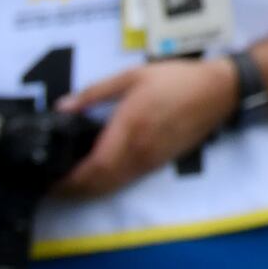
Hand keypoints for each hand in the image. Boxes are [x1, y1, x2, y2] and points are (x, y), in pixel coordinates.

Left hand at [54, 56, 241, 200]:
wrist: (218, 92)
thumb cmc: (176, 80)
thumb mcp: (132, 76)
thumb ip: (96, 92)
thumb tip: (63, 107)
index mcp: (129, 129)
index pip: (92, 167)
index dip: (68, 181)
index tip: (49, 182)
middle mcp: (138, 152)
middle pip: (98, 184)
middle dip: (72, 191)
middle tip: (51, 188)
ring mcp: (149, 161)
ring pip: (112, 186)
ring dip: (88, 191)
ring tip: (67, 187)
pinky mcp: (158, 163)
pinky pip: (125, 181)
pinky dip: (106, 185)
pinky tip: (96, 178)